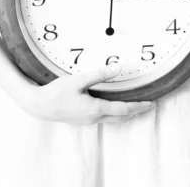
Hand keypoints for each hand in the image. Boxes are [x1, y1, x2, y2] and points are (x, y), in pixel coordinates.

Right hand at [21, 63, 154, 123]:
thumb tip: (116, 69)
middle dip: (135, 111)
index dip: (138, 107)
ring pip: (112, 119)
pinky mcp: (82, 119)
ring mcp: (87, 120)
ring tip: (133, 106)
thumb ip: (98, 75)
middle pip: (120, 117)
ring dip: (124, 113)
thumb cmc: (56, 93)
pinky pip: (103, 118)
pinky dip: (113, 113)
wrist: (39, 106)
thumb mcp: (78, 80)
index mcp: (95, 109)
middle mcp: (93, 117)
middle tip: (147, 106)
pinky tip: (111, 107)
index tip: (150, 104)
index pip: (123, 109)